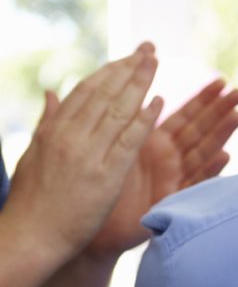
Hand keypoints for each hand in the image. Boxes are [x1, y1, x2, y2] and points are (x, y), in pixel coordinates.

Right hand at [3, 45, 161, 266]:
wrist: (30, 237)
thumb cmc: (32, 201)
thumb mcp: (34, 154)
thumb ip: (48, 122)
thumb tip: (51, 92)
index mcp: (54, 130)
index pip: (86, 91)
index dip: (110, 71)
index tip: (128, 57)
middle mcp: (70, 137)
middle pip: (105, 93)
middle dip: (129, 68)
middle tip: (150, 49)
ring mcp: (88, 155)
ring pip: (118, 110)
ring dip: (140, 83)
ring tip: (157, 63)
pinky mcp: (105, 176)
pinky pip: (128, 142)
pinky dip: (143, 120)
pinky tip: (158, 102)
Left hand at [87, 79, 237, 256]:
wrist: (92, 228)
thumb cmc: (95, 189)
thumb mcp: (102, 147)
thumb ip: (107, 121)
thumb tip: (67, 90)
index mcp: (152, 143)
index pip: (183, 116)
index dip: (202, 99)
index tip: (221, 80)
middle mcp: (167, 159)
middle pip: (199, 131)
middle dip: (219, 111)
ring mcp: (173, 179)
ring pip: (202, 152)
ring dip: (220, 134)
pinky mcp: (173, 200)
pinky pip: (194, 182)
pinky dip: (210, 169)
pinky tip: (224, 155)